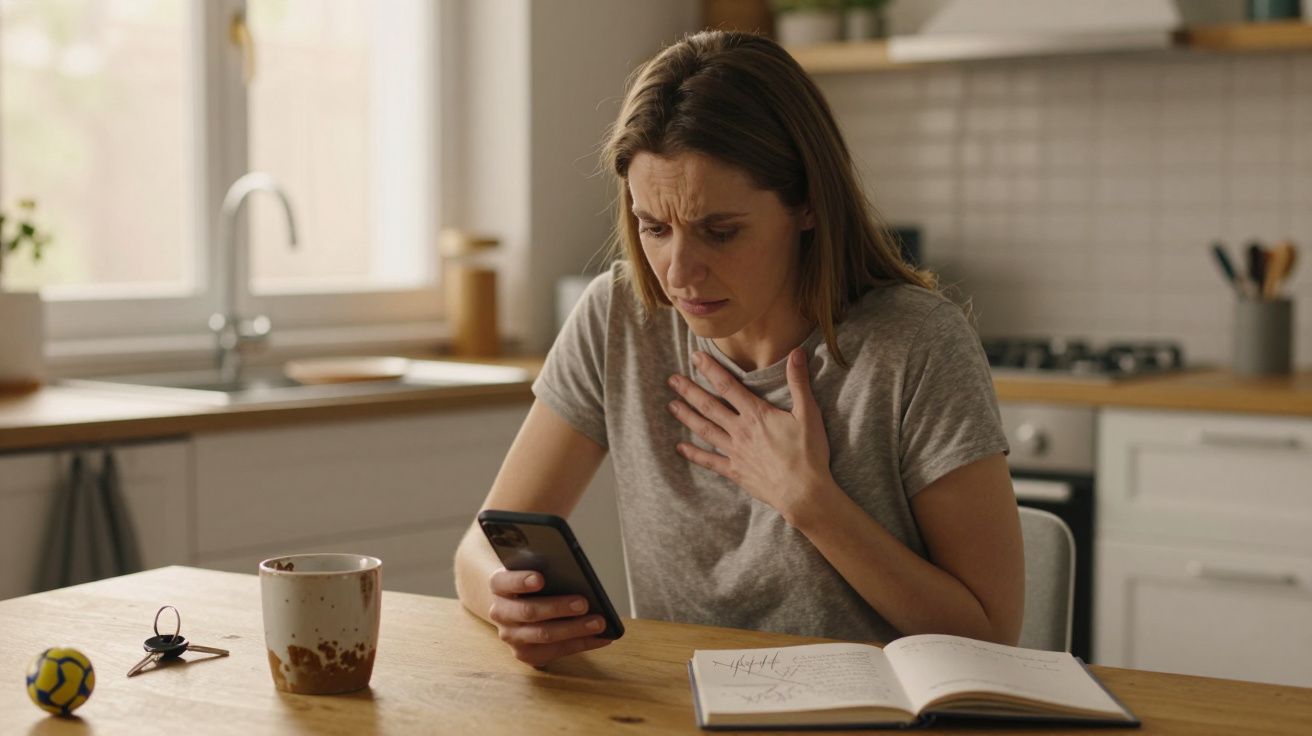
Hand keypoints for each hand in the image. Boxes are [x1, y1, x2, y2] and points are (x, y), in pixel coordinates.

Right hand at [486, 569, 611, 666]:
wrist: (513, 604)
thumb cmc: (530, 584)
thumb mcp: (530, 570)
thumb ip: (545, 570)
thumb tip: (577, 575)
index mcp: (498, 586)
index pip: (504, 581)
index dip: (521, 581)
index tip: (540, 579)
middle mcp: (500, 612)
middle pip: (529, 611)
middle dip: (559, 608)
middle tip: (584, 603)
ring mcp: (510, 636)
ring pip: (543, 635)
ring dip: (574, 630)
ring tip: (599, 623)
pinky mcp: (525, 654)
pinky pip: (555, 651)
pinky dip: (581, 643)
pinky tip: (601, 637)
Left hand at [666, 349, 832, 522]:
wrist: (803, 492)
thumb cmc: (808, 454)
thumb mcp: (808, 413)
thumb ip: (799, 382)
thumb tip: (797, 352)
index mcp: (756, 414)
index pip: (728, 386)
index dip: (710, 369)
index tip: (695, 357)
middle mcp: (740, 430)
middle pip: (709, 406)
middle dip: (689, 391)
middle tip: (672, 380)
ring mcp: (735, 451)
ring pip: (705, 430)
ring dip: (687, 417)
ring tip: (671, 405)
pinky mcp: (735, 471)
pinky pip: (710, 461)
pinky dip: (694, 454)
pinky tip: (680, 447)